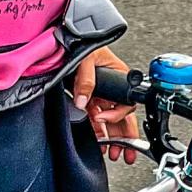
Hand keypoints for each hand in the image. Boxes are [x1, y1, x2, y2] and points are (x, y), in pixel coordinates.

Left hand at [72, 46, 140, 164]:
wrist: (66, 38)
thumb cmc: (83, 41)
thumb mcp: (86, 58)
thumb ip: (85, 80)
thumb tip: (82, 101)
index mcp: (119, 76)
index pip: (125, 102)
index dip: (115, 114)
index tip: (102, 119)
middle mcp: (111, 88)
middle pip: (122, 117)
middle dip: (125, 137)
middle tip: (125, 154)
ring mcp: (101, 94)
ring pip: (110, 121)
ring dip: (112, 138)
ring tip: (113, 153)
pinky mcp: (89, 99)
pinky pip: (96, 118)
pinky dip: (98, 131)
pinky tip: (99, 142)